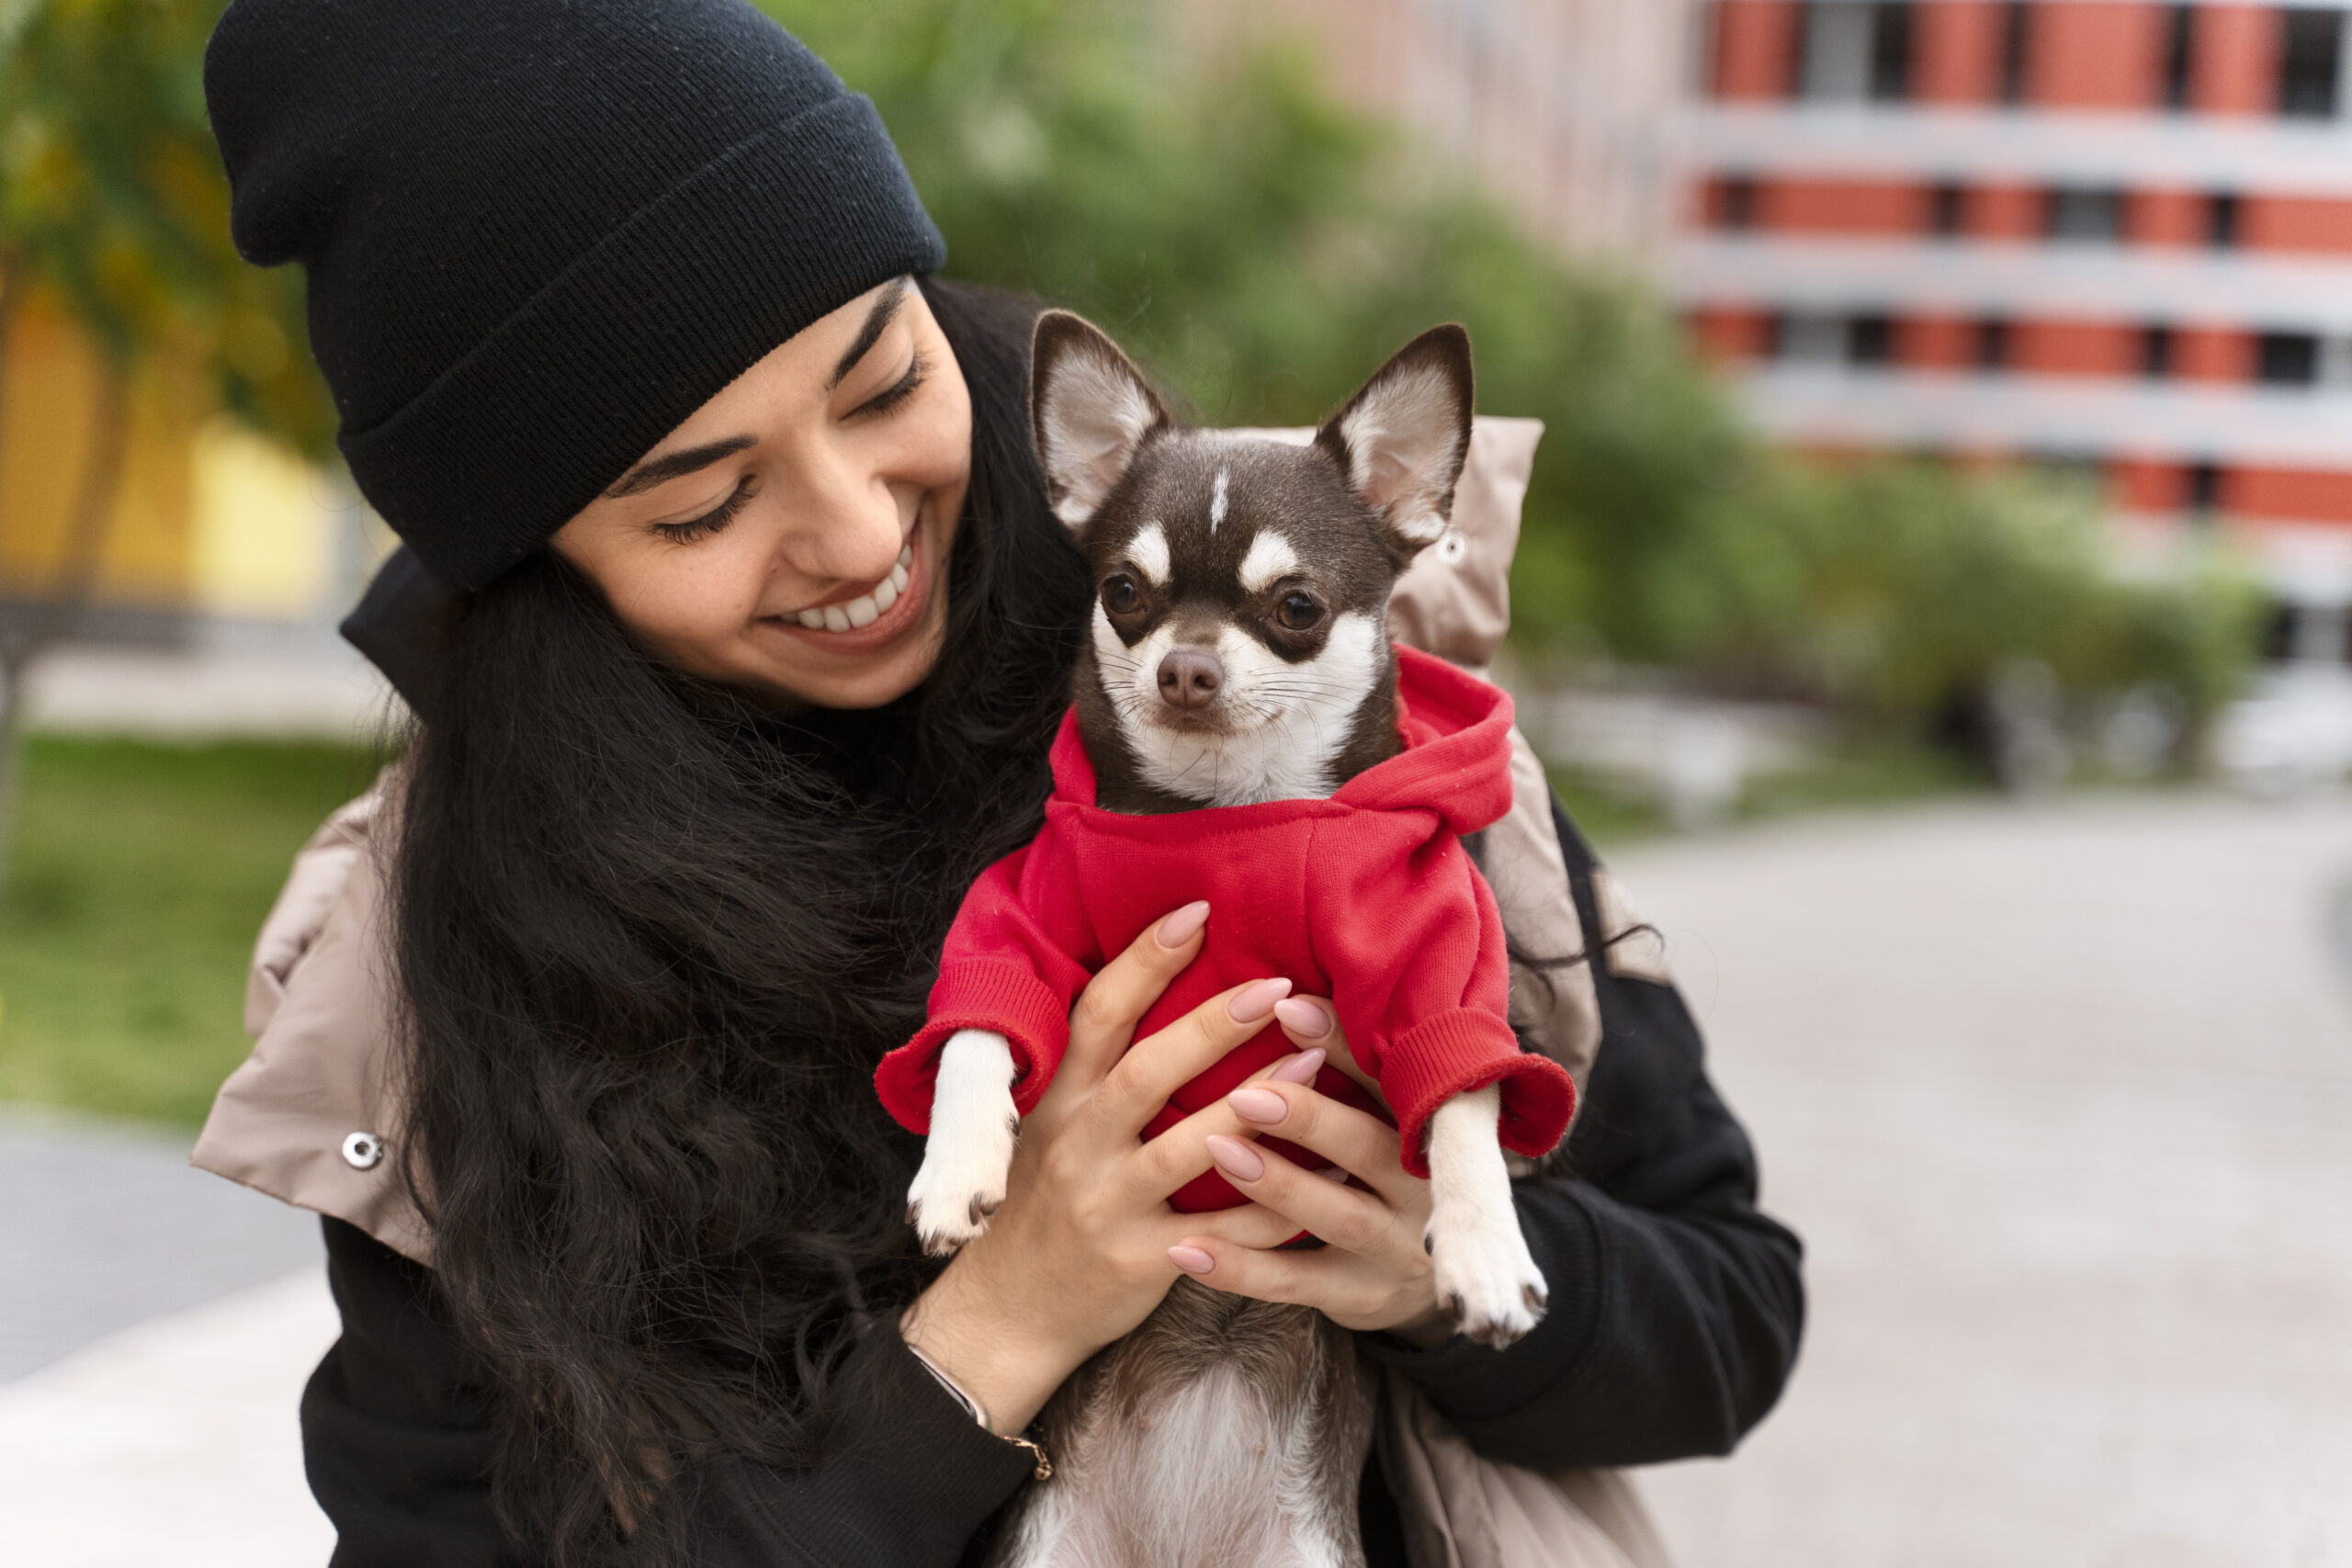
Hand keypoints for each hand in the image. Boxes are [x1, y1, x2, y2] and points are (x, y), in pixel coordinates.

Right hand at [899, 902, 1309, 1432]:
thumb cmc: (1043, 1200)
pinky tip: (1327, 1174)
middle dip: (1212, 1026)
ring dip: (1253, 1107)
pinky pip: (1224, 1234)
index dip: (1145, 960)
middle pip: (1146, 1074)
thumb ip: (1100, 1066)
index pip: (1098, 1015)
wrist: (1007, 1309)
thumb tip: (1164, 980)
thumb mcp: (1050, 1122)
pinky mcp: (1140, 1262)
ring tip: (1312, 1064)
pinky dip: (1278, 1205)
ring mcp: (1108, 1206)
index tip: (1197, 912)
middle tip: (1275, 984)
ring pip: (1186, 1152)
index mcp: (1060, 1099)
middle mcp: (1078, 1145)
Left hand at [1164, 999, 1456, 1346]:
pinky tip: (1185, 1248)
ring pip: (1336, 1216)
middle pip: (1371, 1148)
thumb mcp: (1385, 1113)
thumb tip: (1280, 991)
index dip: (1341, 1045)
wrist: (1424, 1276)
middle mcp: (1426, 1188)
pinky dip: (1239, 1267)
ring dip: (1276, 1184)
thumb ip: (1347, 1063)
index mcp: (1431, 1126)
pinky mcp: (1360, 1296)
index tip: (1284, 1006)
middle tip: (1247, 1091)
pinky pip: (1295, 1283)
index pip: (1390, 1079)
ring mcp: (1396, 1248)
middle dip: (1310, 1118)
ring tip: (1215, 1149)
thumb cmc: (1379, 1164)